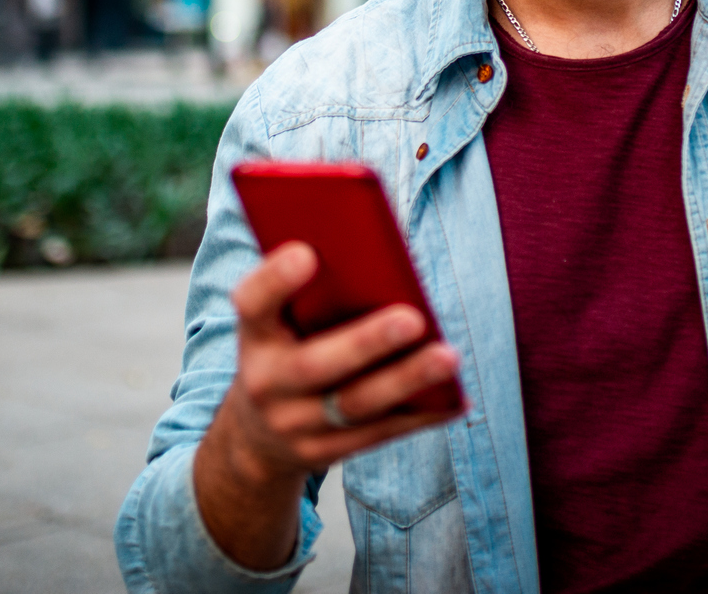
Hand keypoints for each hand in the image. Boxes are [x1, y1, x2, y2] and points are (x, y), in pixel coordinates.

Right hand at [192, 242, 463, 570]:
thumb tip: (378, 254)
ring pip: (355, 405)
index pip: (253, 303)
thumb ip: (311, 292)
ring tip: (448, 357)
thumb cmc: (285, 351)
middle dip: (366, 343)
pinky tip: (454, 397)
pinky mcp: (324, 453)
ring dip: (405, 381)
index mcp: (254, 334)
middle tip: (413, 319)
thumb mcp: (278, 322)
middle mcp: (266, 383)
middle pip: (314, 366)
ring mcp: (294, 425)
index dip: (274, 279)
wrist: (255, 436)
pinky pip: (379, 434)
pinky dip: (420, 415)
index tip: (306, 253)